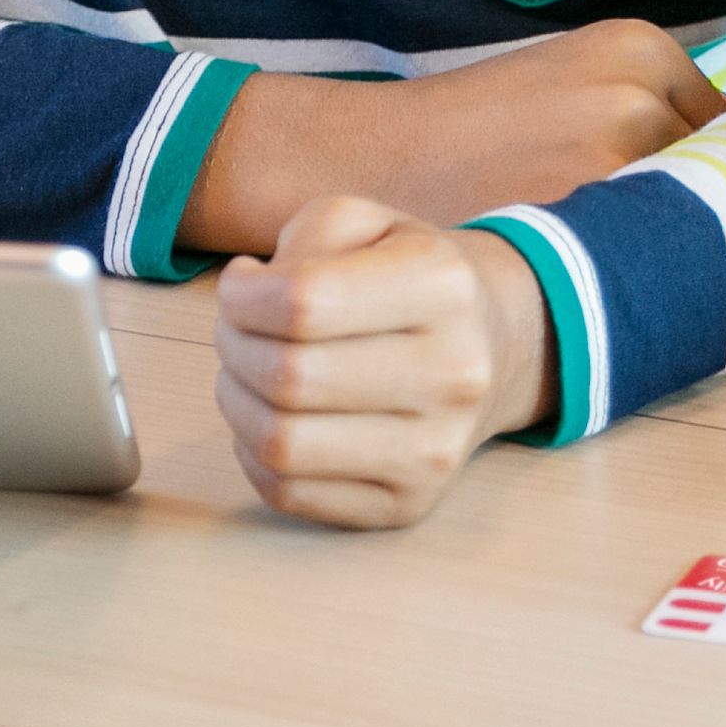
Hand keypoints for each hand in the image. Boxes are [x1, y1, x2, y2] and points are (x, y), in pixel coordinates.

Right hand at [182, 21, 725, 258]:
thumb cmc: (470, 131)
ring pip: (696, 220)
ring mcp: (617, 153)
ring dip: (682, 251)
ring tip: (641, 270)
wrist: (373, 158)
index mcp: (640, 46)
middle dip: (712, 214)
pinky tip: (613, 287)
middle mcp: (640, 91)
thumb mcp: (569, 84)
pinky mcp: (587, 215)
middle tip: (676, 251)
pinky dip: (644, 278)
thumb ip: (647, 109)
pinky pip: (653, 260)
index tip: (714, 212)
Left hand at [215, 200, 555, 528]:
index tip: (238, 285)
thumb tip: (248, 294)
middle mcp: (452, 375)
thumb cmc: (404, 276)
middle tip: (235, 328)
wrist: (492, 346)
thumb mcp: (365, 221)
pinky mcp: (408, 505)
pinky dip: (251, 453)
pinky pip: (288, 493)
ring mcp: (435, 453)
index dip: (240, 296)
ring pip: (282, 444)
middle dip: (232, 346)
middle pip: (288, 377)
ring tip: (246, 370)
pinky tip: (268, 415)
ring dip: (235, 401)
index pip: (302, 302)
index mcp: (442, 287)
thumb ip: (304, 239)